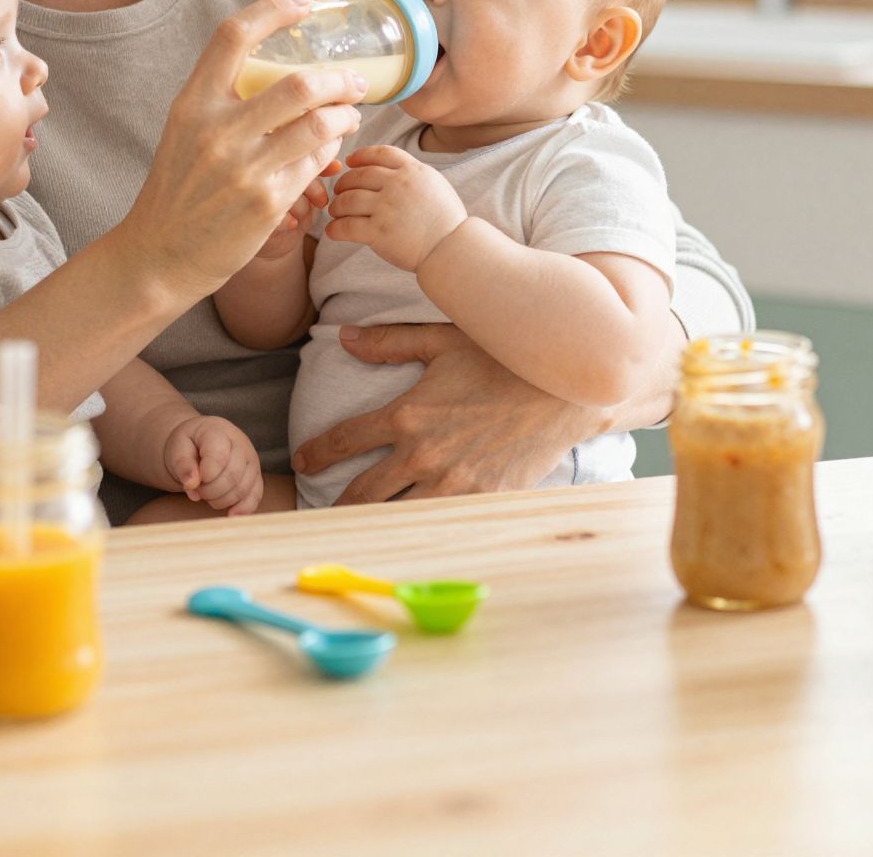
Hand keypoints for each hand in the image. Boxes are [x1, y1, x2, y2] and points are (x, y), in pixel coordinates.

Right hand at [117, 0, 366, 304]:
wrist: (159, 254)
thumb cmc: (178, 188)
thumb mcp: (185, 131)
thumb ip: (222, 99)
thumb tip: (278, 68)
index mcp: (192, 104)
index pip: (233, 36)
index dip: (273, 9)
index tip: (304, 2)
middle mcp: (217, 132)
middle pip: (300, 84)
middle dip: (340, 78)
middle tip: (355, 81)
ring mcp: (245, 170)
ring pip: (320, 126)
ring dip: (346, 116)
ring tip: (350, 115)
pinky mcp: (267, 204)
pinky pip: (316, 164)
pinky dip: (330, 151)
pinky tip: (329, 150)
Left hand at [163, 415, 263, 514]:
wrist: (198, 443)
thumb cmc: (187, 445)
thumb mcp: (177, 447)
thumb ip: (182, 464)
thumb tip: (192, 484)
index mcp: (218, 430)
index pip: (219, 456)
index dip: (205, 476)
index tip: (192, 483)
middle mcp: (241, 443)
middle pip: (232, 475)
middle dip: (210, 491)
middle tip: (198, 490)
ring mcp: (252, 460)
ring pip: (243, 488)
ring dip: (221, 500)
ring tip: (207, 495)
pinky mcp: (256, 476)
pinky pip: (255, 496)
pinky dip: (243, 509)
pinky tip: (230, 514)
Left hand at [291, 324, 596, 503]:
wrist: (568, 390)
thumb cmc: (506, 356)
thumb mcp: (445, 339)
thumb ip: (390, 342)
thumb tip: (342, 336)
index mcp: (407, 413)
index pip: (345, 439)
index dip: (318, 452)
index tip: (304, 461)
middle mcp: (422, 454)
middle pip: (361, 492)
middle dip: (334, 505)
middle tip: (318, 514)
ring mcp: (452, 482)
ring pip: (395, 516)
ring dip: (371, 524)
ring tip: (354, 533)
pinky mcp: (482, 500)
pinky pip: (439, 523)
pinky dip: (419, 530)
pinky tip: (405, 536)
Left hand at [324, 146, 468, 271]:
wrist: (451, 247)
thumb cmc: (446, 220)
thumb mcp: (434, 185)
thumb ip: (412, 175)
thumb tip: (390, 171)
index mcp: (413, 170)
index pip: (380, 153)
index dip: (361, 155)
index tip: (350, 161)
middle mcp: (398, 185)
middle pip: (359, 175)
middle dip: (344, 183)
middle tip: (339, 191)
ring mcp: (386, 208)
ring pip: (348, 200)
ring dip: (337, 206)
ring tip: (336, 212)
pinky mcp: (378, 232)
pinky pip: (346, 226)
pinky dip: (335, 229)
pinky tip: (333, 232)